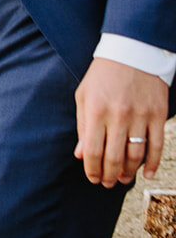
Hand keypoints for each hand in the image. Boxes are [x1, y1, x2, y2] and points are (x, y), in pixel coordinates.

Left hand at [74, 57, 167, 186]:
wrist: (133, 54)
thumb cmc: (103, 76)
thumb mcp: (84, 96)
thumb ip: (83, 126)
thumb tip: (81, 155)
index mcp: (96, 111)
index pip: (92, 150)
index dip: (92, 169)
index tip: (93, 178)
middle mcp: (118, 116)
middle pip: (114, 157)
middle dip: (109, 175)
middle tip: (107, 183)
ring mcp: (140, 117)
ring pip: (135, 155)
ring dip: (128, 172)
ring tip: (122, 179)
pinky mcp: (157, 116)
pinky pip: (156, 146)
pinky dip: (152, 164)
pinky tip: (147, 173)